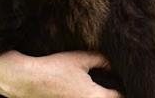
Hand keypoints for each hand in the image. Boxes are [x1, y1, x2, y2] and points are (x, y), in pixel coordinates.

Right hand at [1, 50, 122, 97]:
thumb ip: (102, 60)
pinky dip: (88, 97)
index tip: (127, 82)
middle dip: (113, 94)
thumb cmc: (54, 69)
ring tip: (103, 88)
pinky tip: (85, 90)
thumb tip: (113, 65)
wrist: (28, 81)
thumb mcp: (81, 59)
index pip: (120, 97)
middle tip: (116, 85)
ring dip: (100, 95)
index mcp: (95, 97)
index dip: (126, 89)